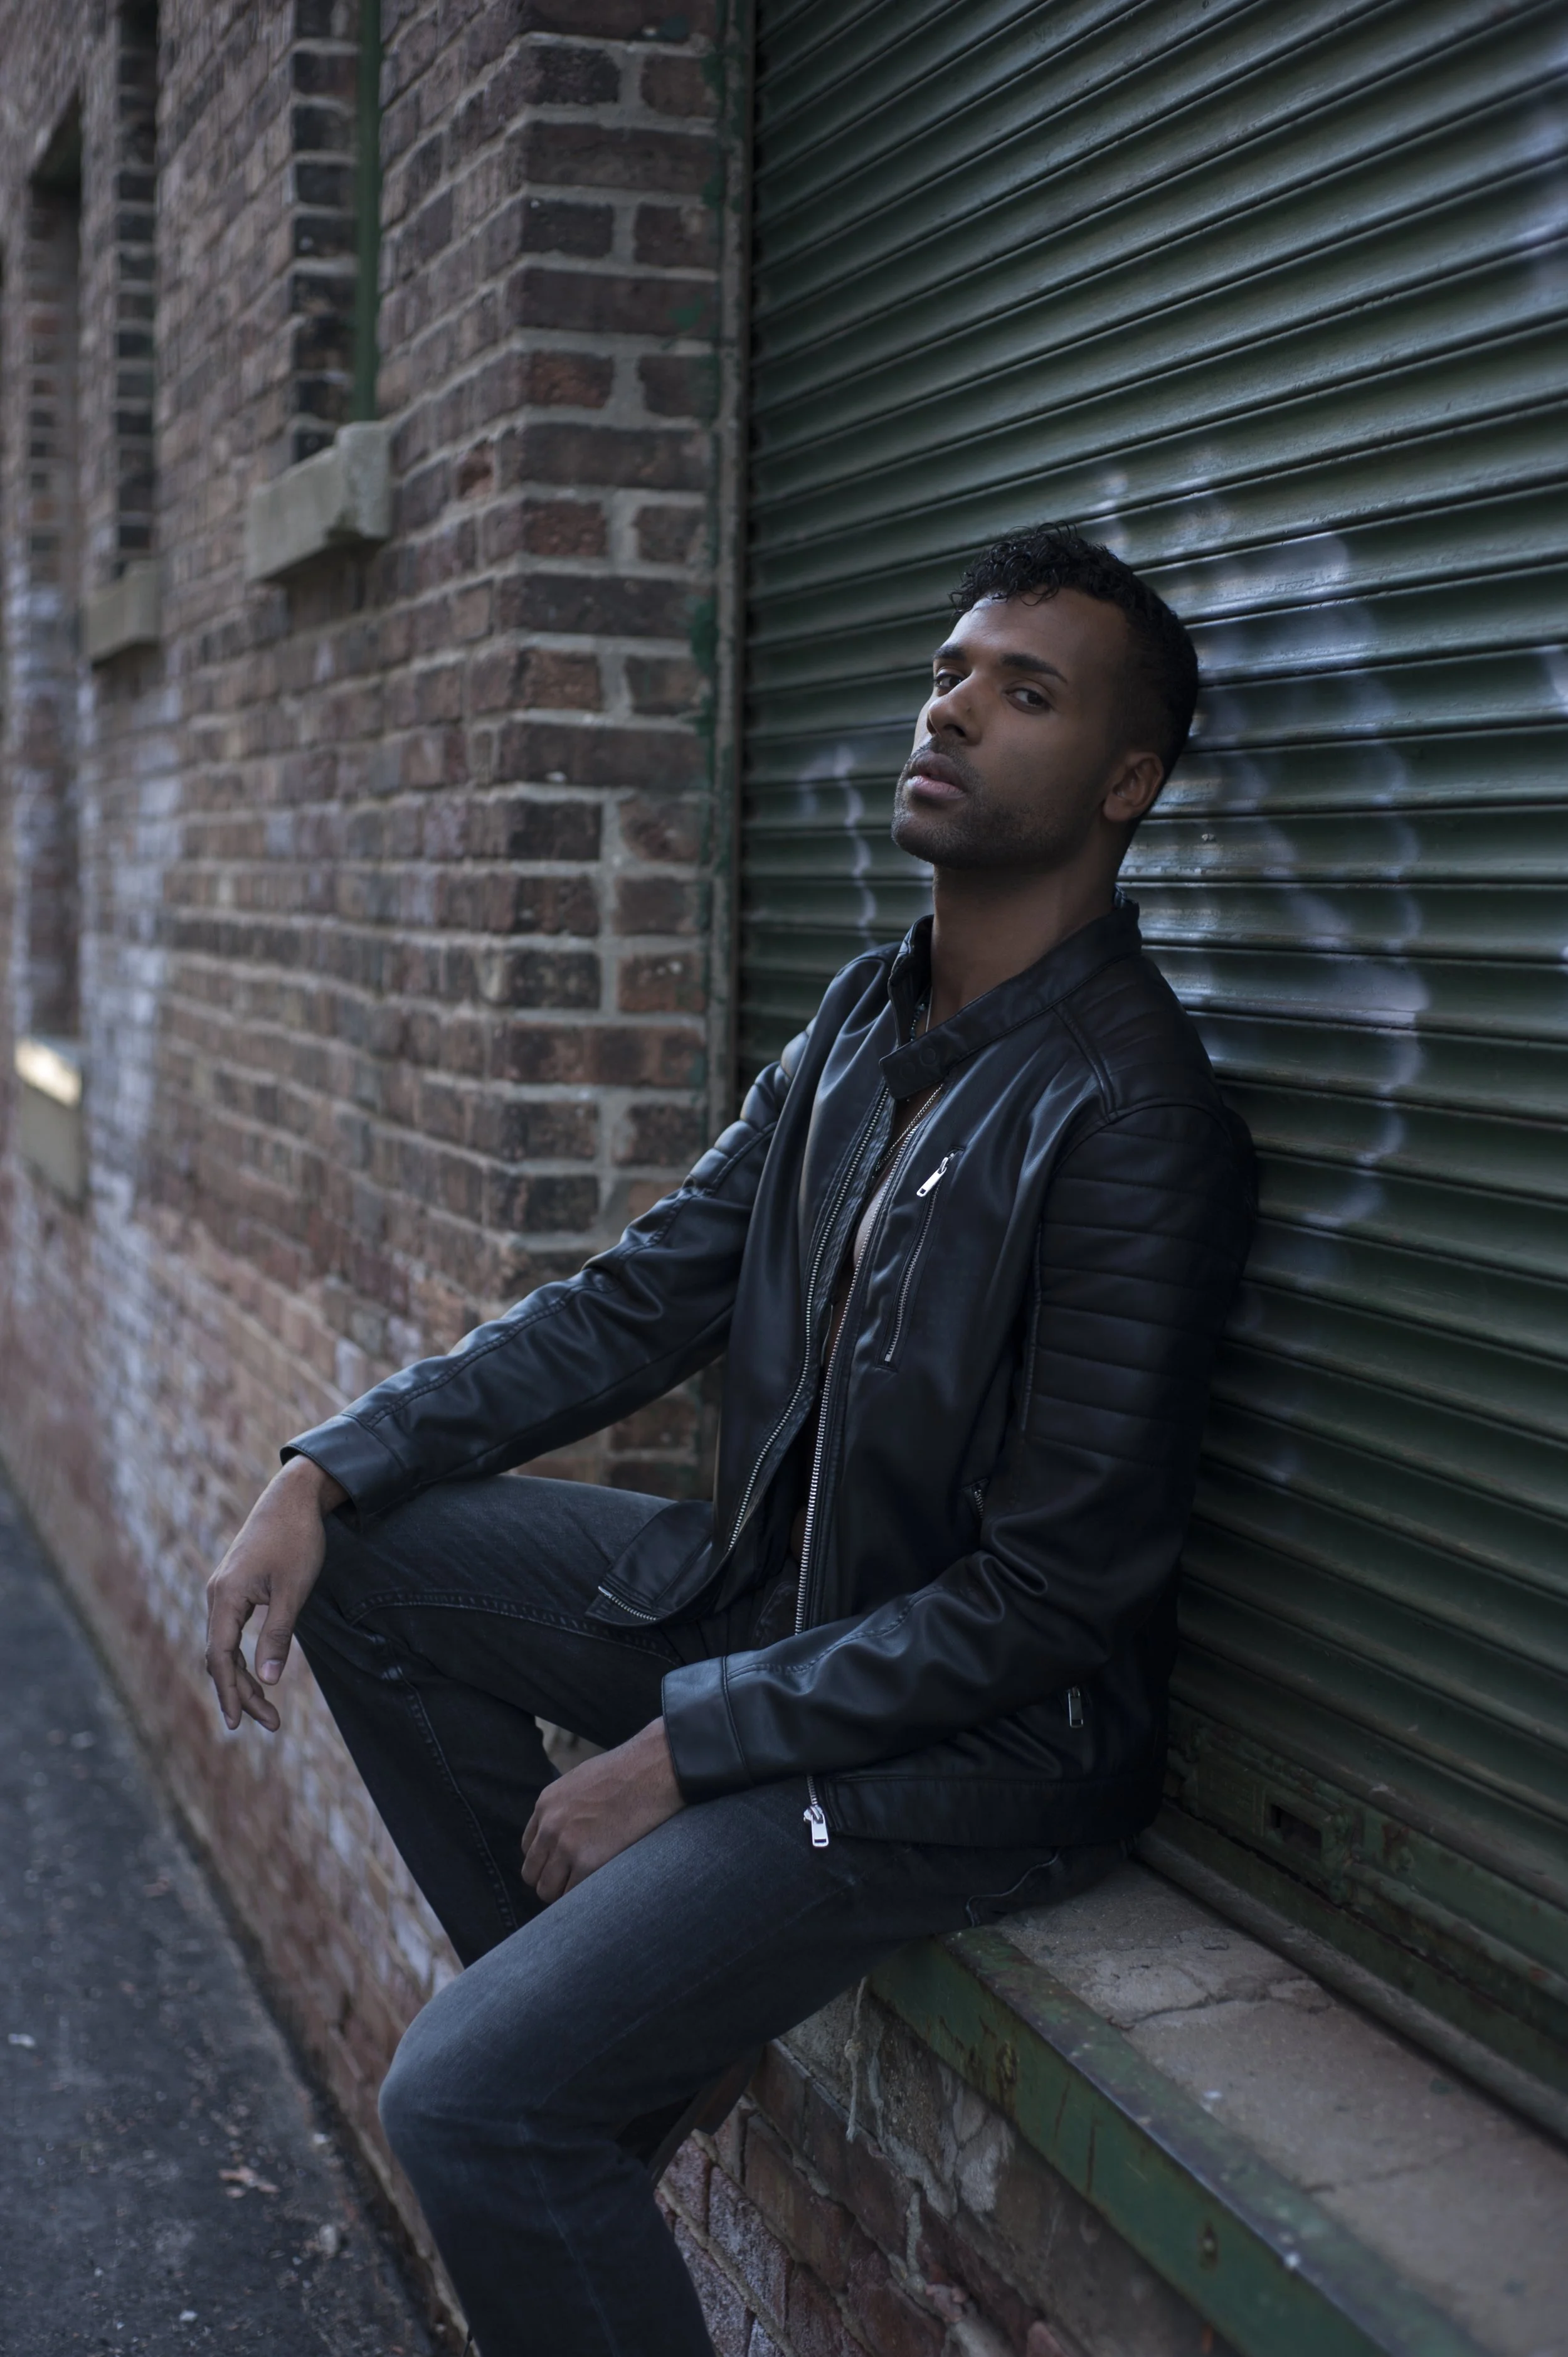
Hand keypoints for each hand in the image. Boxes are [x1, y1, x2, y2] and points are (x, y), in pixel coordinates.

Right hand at [204, 1456, 346, 1732]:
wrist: (294, 1497)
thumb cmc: (297, 1540)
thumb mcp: (294, 1591)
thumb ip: (279, 1635)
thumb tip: (270, 1681)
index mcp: (226, 1597)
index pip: (221, 1658)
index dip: (230, 1692)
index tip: (239, 1723)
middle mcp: (217, 1595)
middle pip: (220, 1657)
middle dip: (241, 1692)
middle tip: (270, 1723)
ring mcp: (224, 1590)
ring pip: (225, 1645)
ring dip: (244, 1676)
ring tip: (267, 1707)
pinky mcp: (235, 1587)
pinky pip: (231, 1631)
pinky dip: (243, 1655)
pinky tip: (257, 1672)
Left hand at [522, 1719, 683, 1903]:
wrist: (652, 1770)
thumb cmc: (627, 1772)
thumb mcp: (582, 1781)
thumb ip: (566, 1807)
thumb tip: (568, 1829)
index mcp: (546, 1804)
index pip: (529, 1848)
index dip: (547, 1860)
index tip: (563, 1865)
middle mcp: (549, 1826)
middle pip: (532, 1873)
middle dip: (551, 1880)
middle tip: (576, 1880)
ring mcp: (566, 1845)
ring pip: (547, 1890)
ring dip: (565, 1893)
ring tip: (589, 1887)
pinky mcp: (588, 1862)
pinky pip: (573, 1895)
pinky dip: (584, 1897)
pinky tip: (600, 1888)